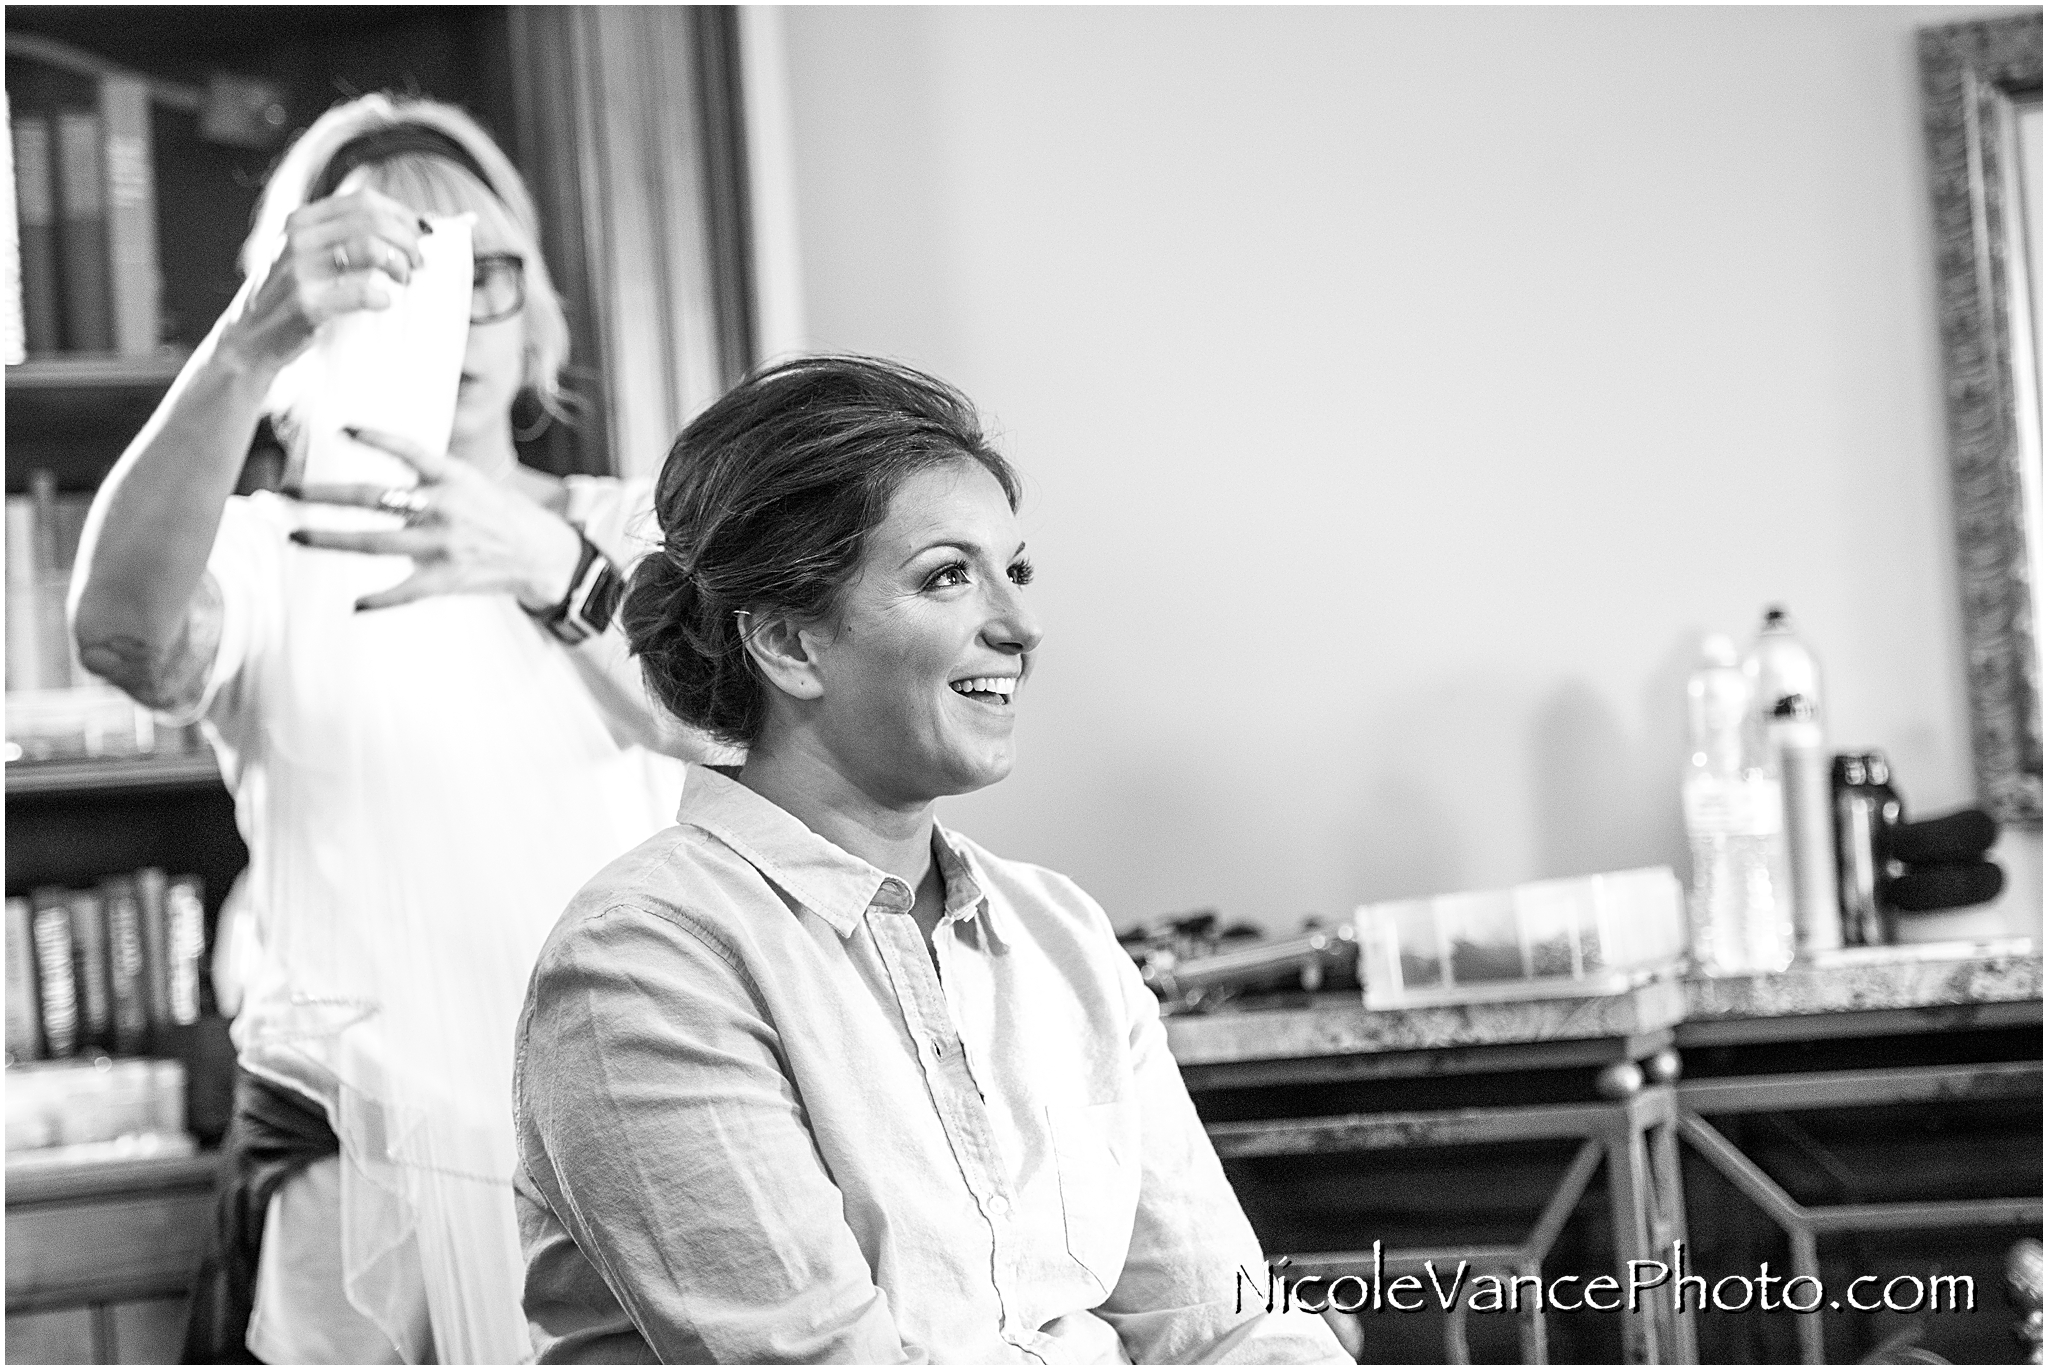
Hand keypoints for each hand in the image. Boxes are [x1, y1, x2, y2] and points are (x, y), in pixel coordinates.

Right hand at [220, 188, 429, 374]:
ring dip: (399, 264)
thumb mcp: (306, 254)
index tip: (420, 236)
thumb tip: (410, 227)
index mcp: (301, 220)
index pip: (364, 201)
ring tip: (404, 280)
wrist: (251, 339)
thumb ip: (343, 237)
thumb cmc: (291, 296)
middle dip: (406, 241)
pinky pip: (361, 292)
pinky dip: (383, 296)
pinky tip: (384, 302)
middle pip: (372, 221)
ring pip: (370, 248)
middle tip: (418, 264)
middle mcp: (298, 239)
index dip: (401, 215)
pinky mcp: (306, 304)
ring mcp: (300, 270)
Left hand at [286, 426, 586, 613]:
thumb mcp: (472, 482)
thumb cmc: (501, 514)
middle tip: (283, 492)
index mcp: (452, 478)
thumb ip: (430, 479)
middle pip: (372, 498)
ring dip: (329, 541)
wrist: (542, 555)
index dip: (375, 437)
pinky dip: (378, 600)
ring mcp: (442, 545)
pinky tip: (353, 605)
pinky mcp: (446, 578)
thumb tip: (383, 477)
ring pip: (374, 543)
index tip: (340, 429)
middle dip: (323, 495)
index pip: (408, 450)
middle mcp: (443, 508)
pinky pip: (404, 591)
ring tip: (295, 538)